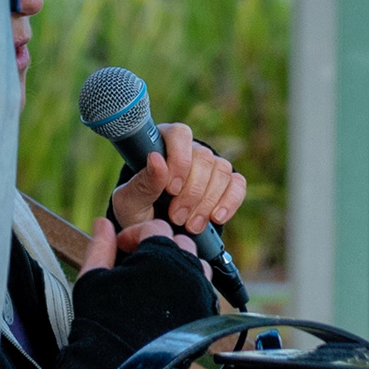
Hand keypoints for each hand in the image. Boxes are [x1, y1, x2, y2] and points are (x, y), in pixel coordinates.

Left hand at [109, 122, 245, 242]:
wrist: (158, 233)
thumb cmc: (138, 211)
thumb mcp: (130, 202)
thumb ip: (142, 183)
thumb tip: (156, 159)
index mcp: (162, 142)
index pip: (179, 134)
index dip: (179, 160)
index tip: (170, 190)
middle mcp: (190, 149)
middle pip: (203, 157)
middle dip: (191, 192)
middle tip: (176, 217)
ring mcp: (211, 164)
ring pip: (221, 170)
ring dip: (207, 201)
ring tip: (190, 225)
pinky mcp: (227, 182)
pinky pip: (237, 184)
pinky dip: (229, 202)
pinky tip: (215, 218)